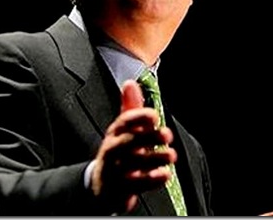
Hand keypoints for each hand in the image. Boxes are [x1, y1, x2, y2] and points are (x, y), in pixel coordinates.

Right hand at [91, 79, 176, 213]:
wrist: (101, 184)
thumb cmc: (117, 151)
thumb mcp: (122, 129)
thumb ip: (130, 107)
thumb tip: (130, 83)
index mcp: (115, 132)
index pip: (124, 121)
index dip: (138, 117)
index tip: (154, 115)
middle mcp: (113, 149)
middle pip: (128, 141)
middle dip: (148, 137)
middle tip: (167, 135)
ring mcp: (115, 169)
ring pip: (133, 163)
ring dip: (154, 158)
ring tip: (171, 154)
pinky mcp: (120, 188)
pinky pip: (135, 184)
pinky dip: (151, 179)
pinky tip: (164, 174)